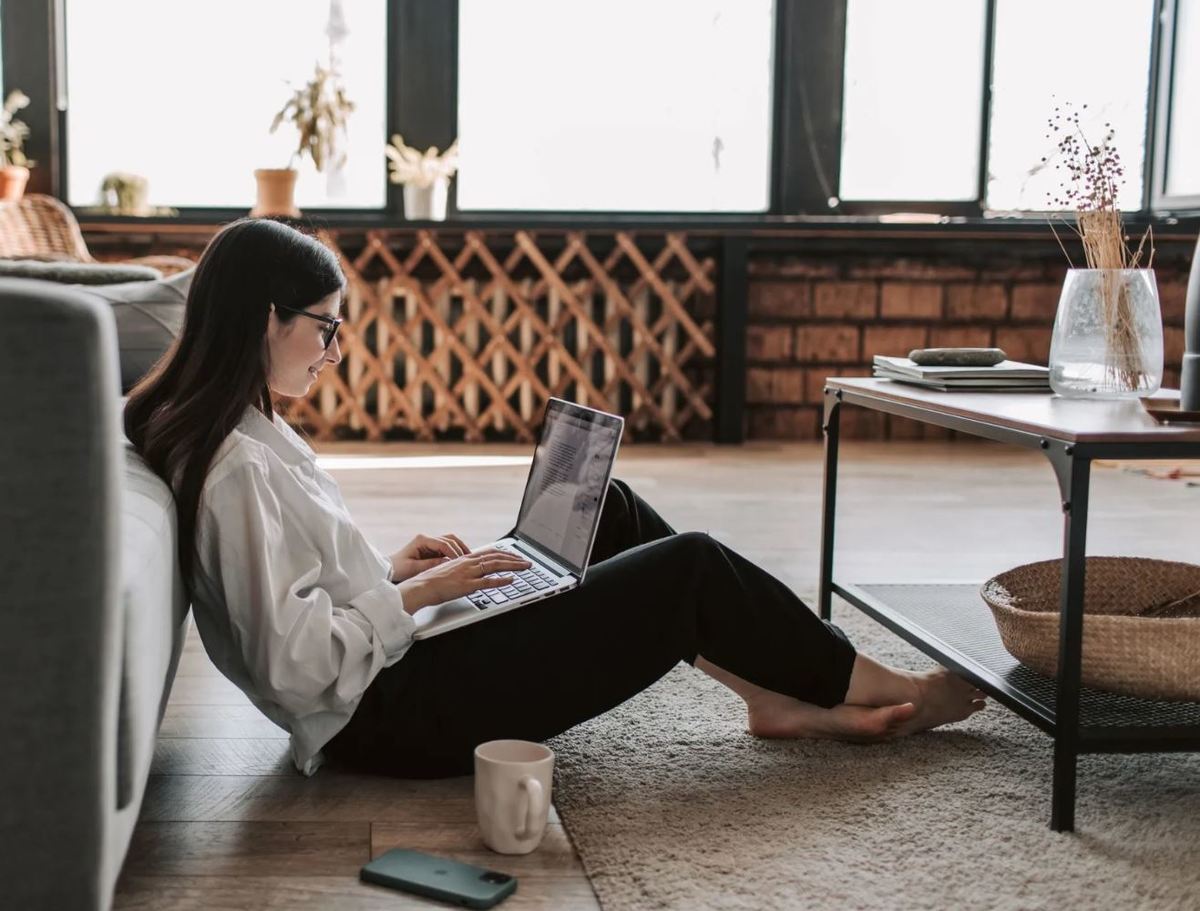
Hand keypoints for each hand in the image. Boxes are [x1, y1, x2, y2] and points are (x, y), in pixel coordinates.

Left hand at [390, 533, 469, 581]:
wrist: (389, 569)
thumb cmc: (398, 568)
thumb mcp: (414, 568)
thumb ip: (431, 564)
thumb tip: (447, 562)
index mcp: (422, 540)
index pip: (443, 543)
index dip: (453, 552)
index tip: (460, 561)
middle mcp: (427, 539)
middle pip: (449, 539)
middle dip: (460, 548)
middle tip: (469, 559)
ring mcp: (430, 543)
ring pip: (450, 542)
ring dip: (459, 549)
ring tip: (468, 559)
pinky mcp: (431, 549)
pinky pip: (447, 548)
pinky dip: (455, 552)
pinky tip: (461, 560)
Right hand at [397, 549, 531, 613]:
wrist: (420, 587)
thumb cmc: (431, 582)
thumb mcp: (449, 572)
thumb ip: (462, 571)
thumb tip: (472, 574)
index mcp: (464, 559)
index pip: (489, 552)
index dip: (505, 553)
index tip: (515, 556)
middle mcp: (468, 563)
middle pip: (496, 557)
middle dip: (514, 558)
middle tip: (527, 562)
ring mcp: (468, 574)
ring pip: (495, 566)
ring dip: (513, 566)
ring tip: (525, 567)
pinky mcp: (466, 585)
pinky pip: (487, 582)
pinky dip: (501, 581)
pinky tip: (511, 580)